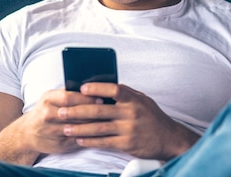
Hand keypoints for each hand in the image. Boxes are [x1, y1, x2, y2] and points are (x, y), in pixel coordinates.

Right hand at [0, 88, 102, 162]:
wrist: (27, 133)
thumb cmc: (44, 110)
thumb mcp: (51, 97)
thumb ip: (67, 91)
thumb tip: (91, 85)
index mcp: (48, 99)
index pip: (69, 97)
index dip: (86, 98)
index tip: (101, 97)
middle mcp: (48, 115)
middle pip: (75, 113)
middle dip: (93, 112)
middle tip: (108, 110)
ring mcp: (52, 131)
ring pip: (78, 128)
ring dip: (94, 125)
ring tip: (108, 121)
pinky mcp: (58, 145)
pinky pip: (78, 140)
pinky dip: (90, 136)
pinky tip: (100, 133)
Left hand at [57, 83, 199, 160]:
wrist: (168, 138)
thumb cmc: (152, 117)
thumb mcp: (142, 100)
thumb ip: (125, 93)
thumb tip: (103, 86)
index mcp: (134, 99)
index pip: (114, 89)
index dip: (97, 88)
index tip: (81, 88)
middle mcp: (131, 113)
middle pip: (99, 110)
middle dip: (77, 111)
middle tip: (62, 111)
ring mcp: (128, 129)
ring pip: (98, 128)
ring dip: (79, 128)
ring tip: (65, 128)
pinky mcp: (127, 144)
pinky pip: (104, 142)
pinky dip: (90, 141)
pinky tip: (79, 139)